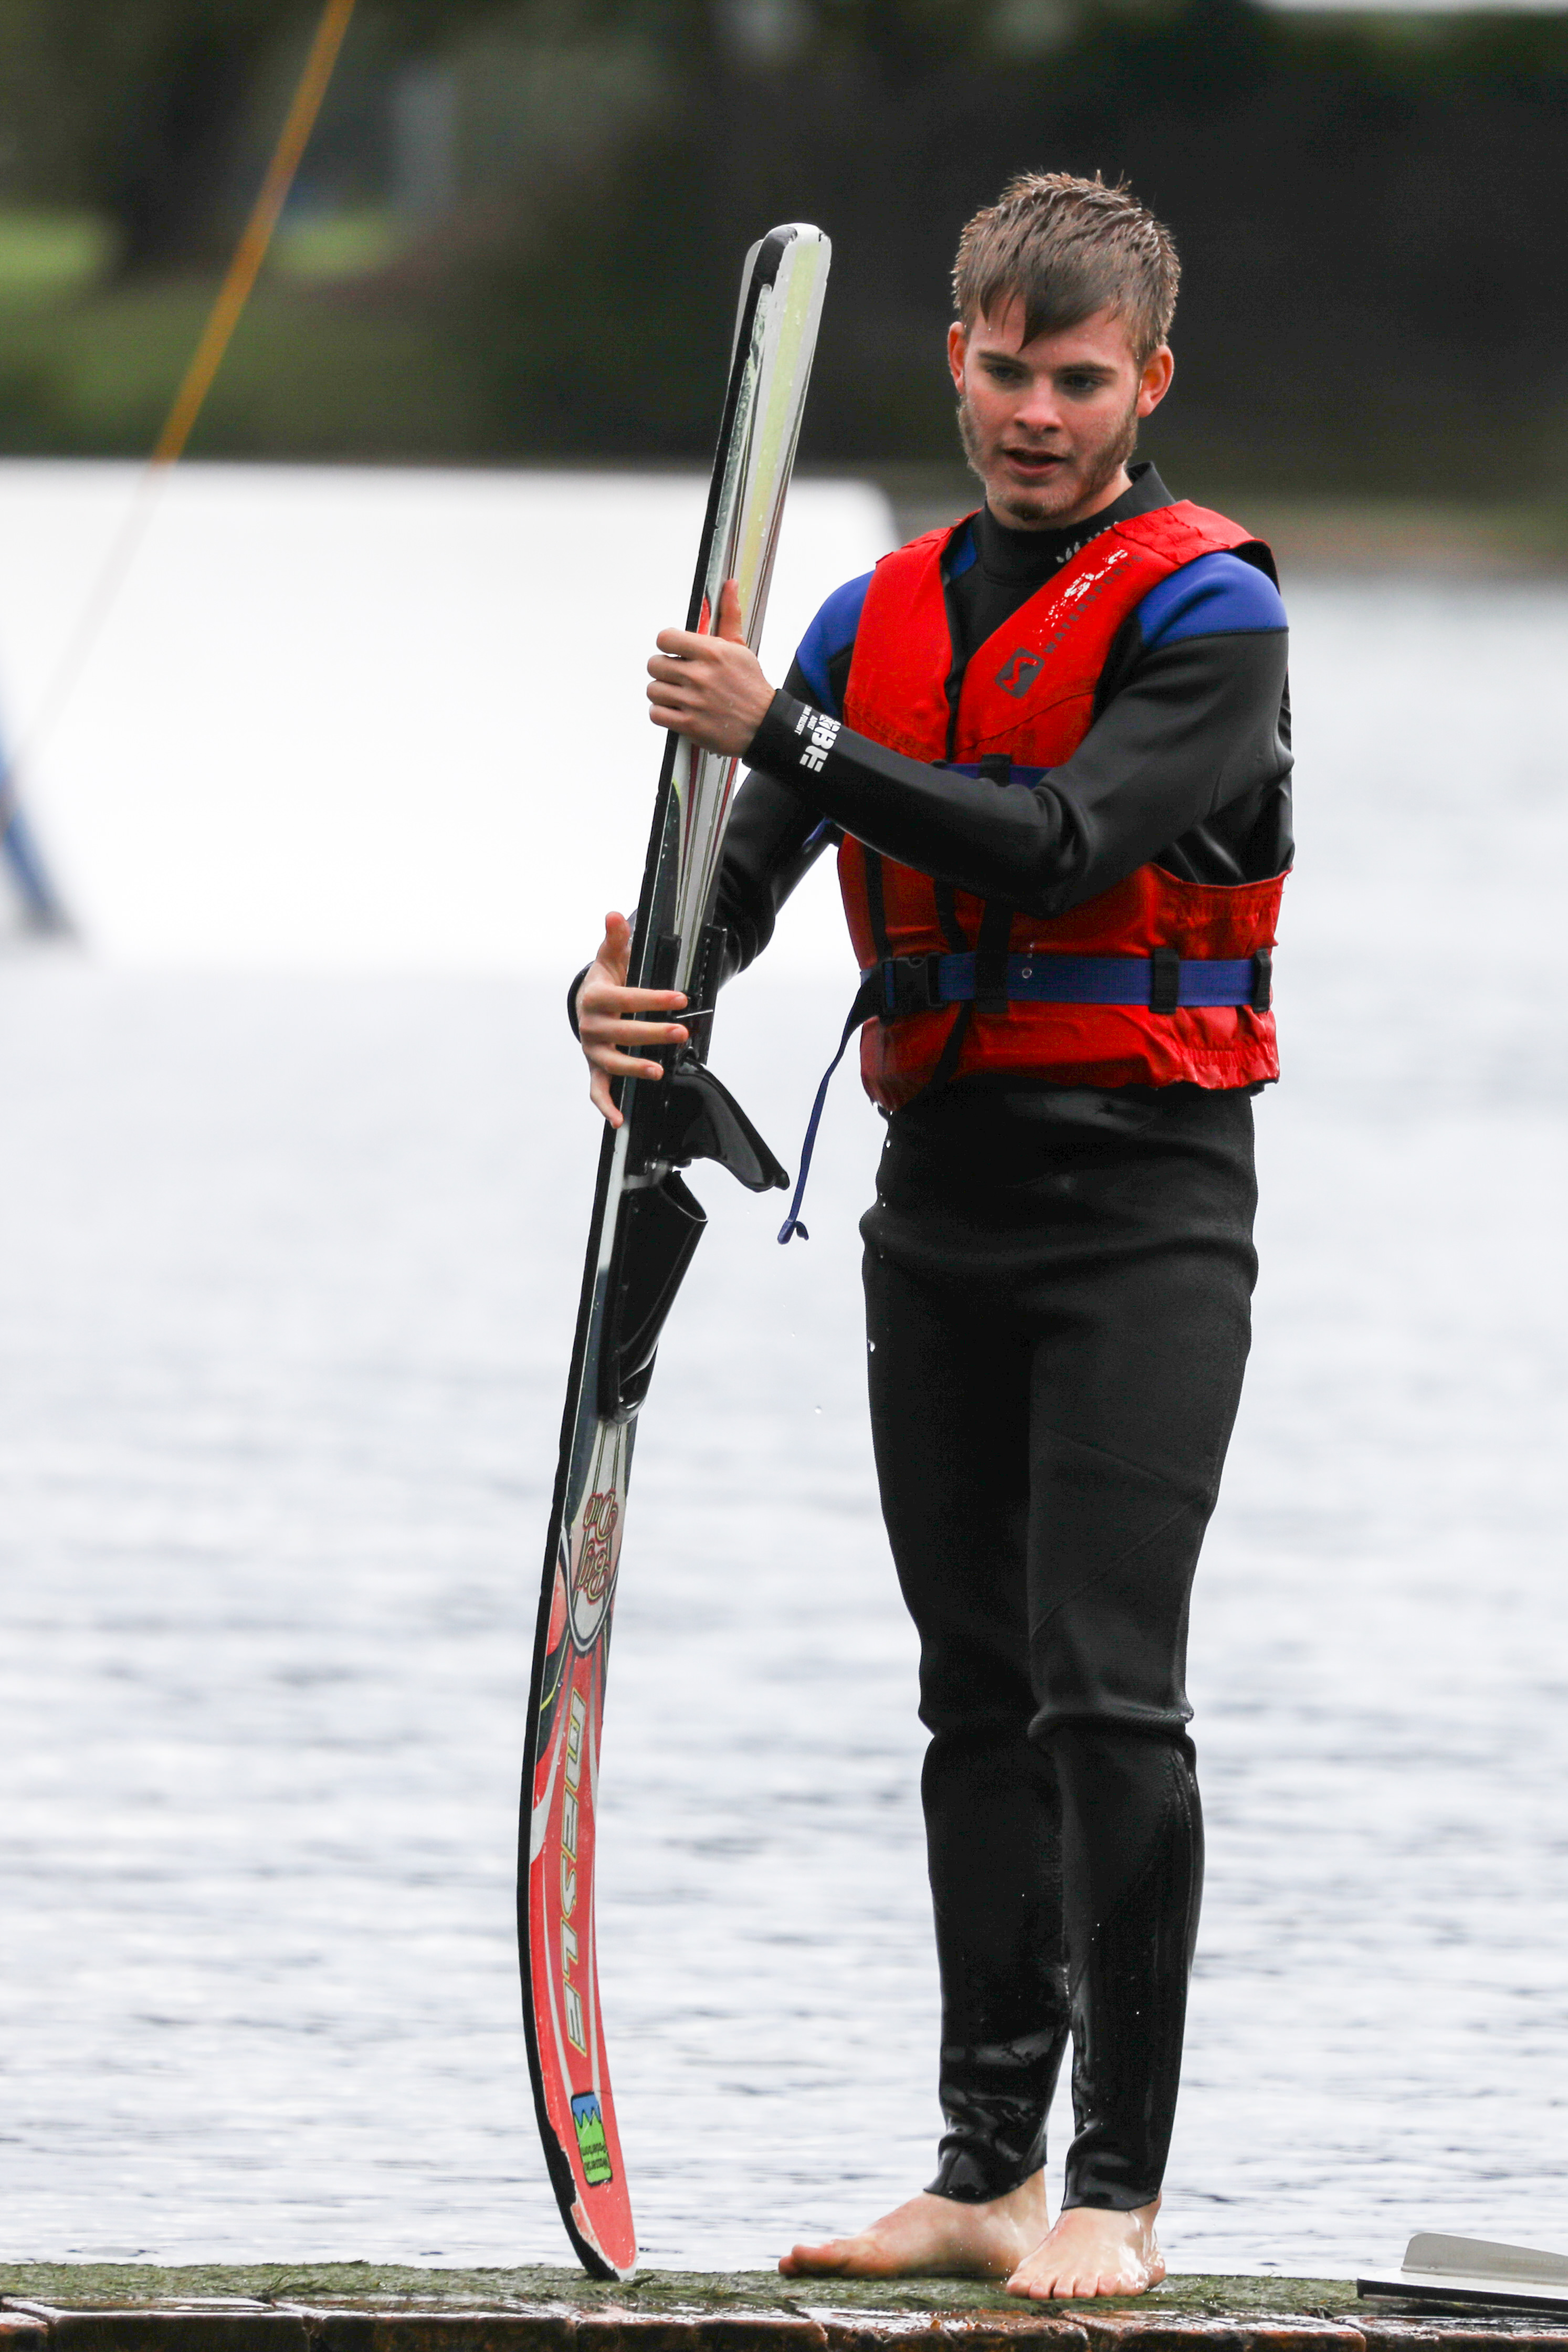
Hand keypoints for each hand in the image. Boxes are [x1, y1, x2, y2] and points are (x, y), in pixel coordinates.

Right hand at [576, 910, 688, 1127]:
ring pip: (612, 1062)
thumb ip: (616, 938)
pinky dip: (606, 1106)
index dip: (653, 998)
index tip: (680, 998)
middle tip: (681, 1031)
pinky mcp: (595, 1068)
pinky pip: (598, 1090)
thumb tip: (615, 915)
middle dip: (652, 1032)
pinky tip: (620, 1120)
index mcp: (596, 997)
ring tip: (658, 1069)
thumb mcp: (611, 956)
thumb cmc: (607, 979)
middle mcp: (591, 1026)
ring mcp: (592, 1050)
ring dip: (634, 1067)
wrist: (587, 1002)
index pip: (627, 998)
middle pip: (623, 1031)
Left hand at [646, 577, 774, 755]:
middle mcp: (701, 676)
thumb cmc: (750, 685)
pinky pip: (656, 713)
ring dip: (662, 693)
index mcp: (712, 652)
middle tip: (677, 676)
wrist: (764, 725)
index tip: (674, 652)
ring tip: (678, 694)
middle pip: (654, 665)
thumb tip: (729, 584)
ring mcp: (693, 702)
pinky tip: (676, 710)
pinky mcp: (689, 725)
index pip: (665, 638)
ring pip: (653, 690)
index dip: (667, 645)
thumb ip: (729, 616)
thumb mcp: (740, 648)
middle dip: (663, 670)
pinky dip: (662, 713)